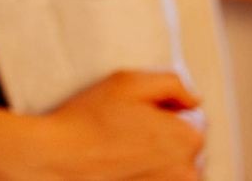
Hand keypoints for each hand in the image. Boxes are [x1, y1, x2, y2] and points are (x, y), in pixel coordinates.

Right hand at [19, 72, 203, 180]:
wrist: (58, 159)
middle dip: (164, 136)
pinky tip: (122, 168)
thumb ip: (172, 82)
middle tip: (125, 131)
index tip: (134, 112)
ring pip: (175, 168)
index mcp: (189, 138)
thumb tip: (193, 99)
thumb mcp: (128, 81)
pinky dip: (146, 175)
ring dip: (157, 161)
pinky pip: (159, 180)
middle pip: (185, 146)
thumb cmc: (90, 120)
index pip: (192, 117)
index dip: (162, 109)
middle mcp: (189, 171)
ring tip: (122, 153)